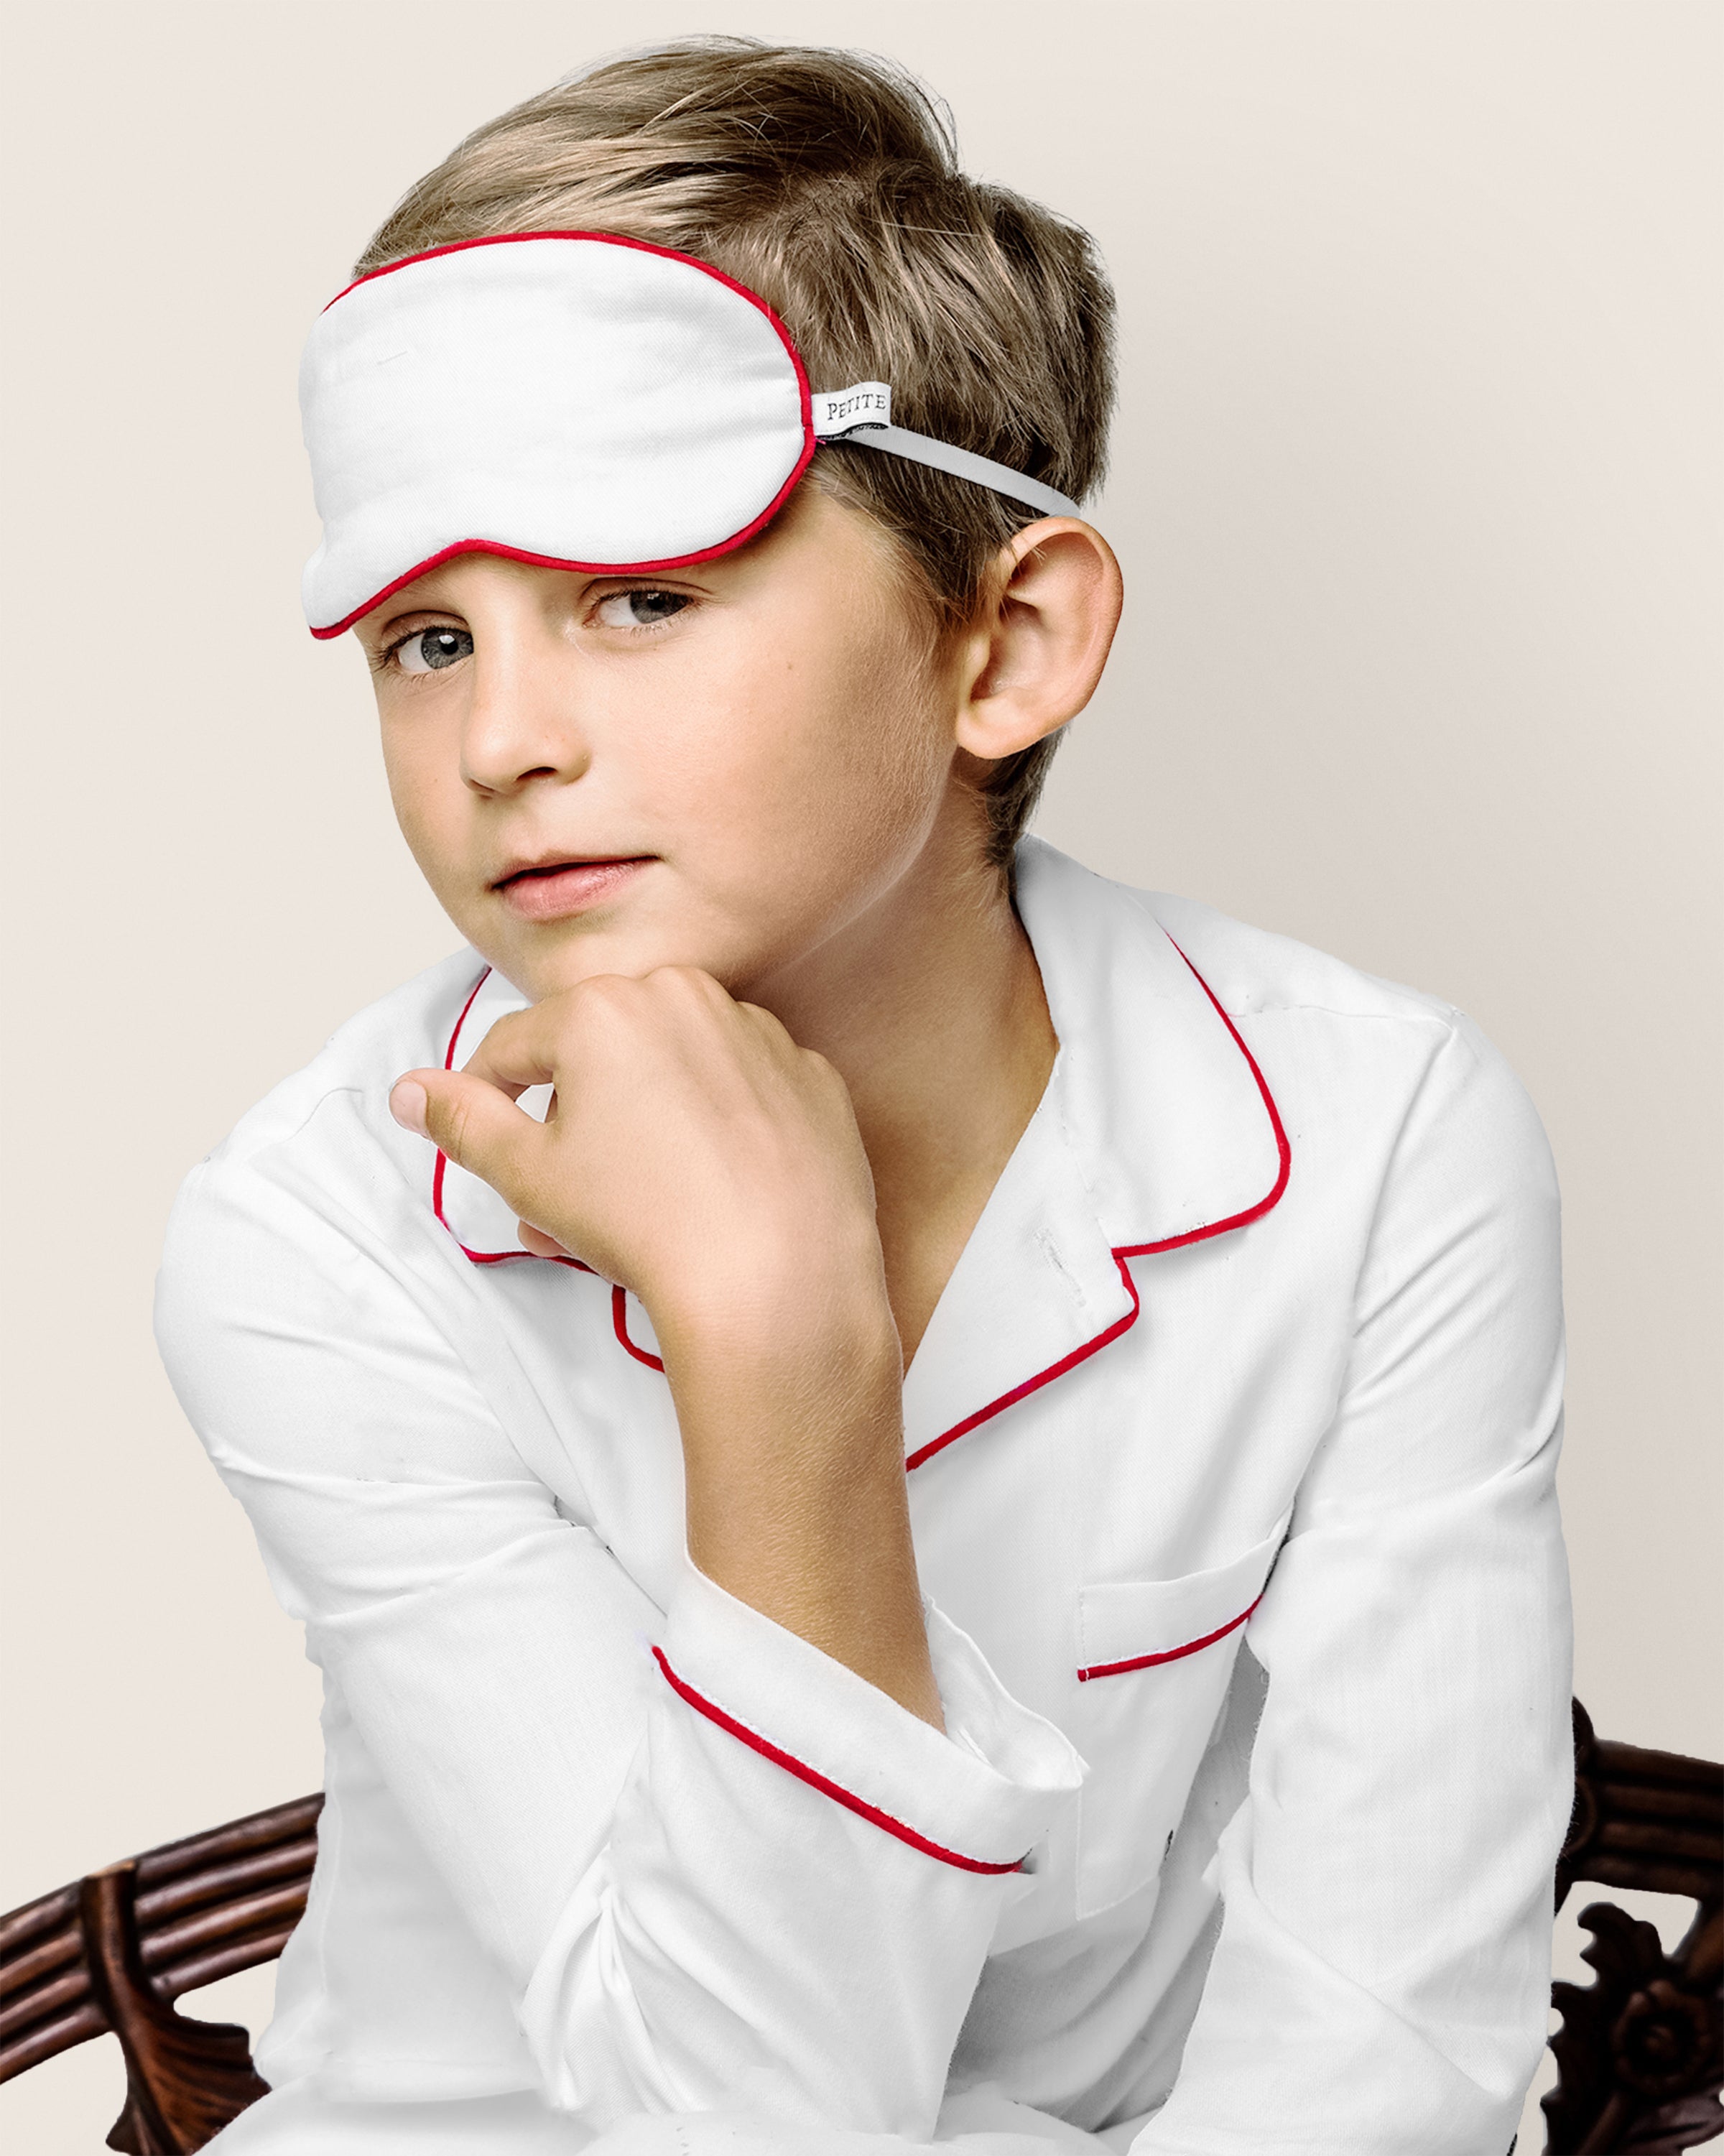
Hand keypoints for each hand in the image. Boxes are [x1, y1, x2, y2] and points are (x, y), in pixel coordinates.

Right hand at [391, 968, 938, 1725]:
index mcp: (602, 1007)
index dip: (487, 1098)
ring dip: (644, 1120)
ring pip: (673, 1069)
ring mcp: (758, 1034)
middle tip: (569, 1195)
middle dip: (572, 1118)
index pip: (513, 1047)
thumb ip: (463, 1121)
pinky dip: (723, 1128)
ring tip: (640, 1203)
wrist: (775, 1279)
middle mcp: (684, 996)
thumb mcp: (529, 1177)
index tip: (488, 1140)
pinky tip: (716, 1189)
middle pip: (598, 1053)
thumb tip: (410, 1091)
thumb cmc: (651, 1226)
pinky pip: (744, 1093)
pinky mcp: (811, 1077)